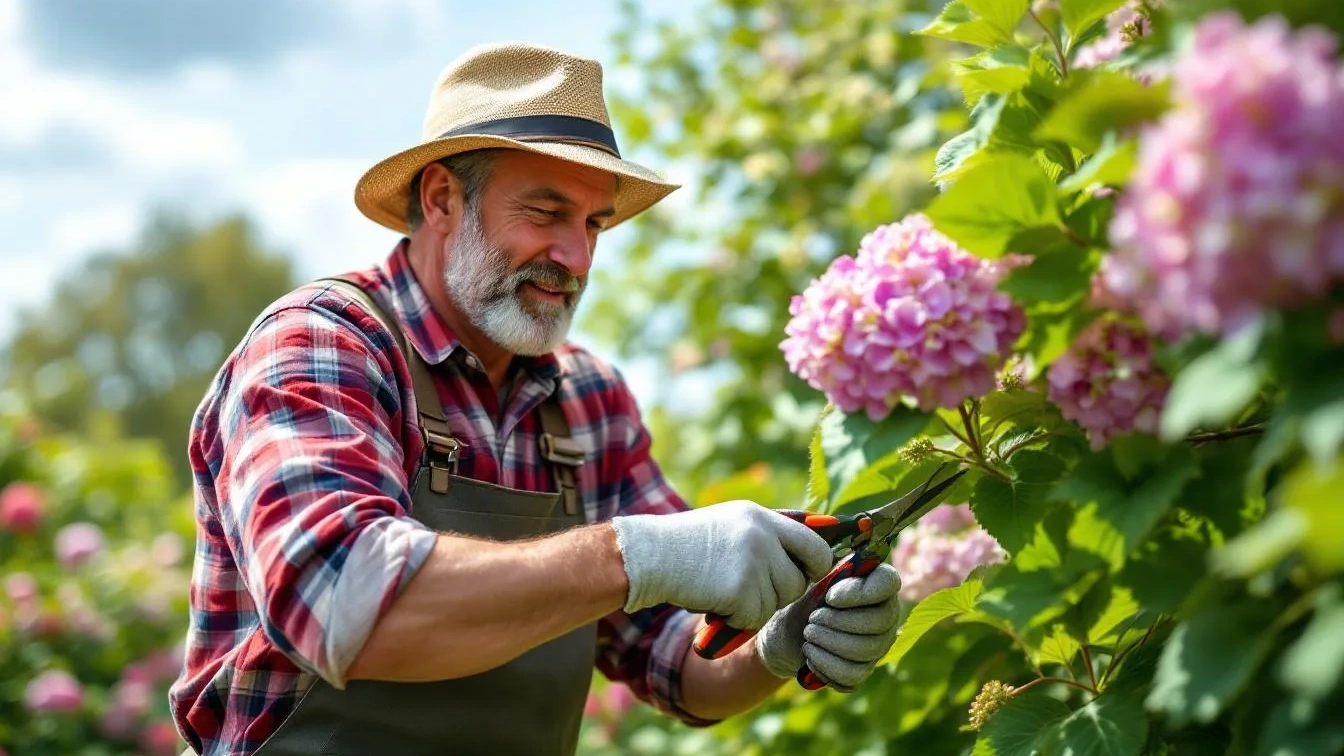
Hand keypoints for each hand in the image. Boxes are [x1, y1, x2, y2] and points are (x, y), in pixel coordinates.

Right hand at [610, 501, 834, 629]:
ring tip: (724, 590)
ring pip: (778, 602)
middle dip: (783, 592)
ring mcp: (753, 562)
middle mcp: (763, 536)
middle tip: (754, 591)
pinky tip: (716, 602)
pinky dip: (737, 618)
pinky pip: (756, 618)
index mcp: (762, 517)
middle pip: (799, 579)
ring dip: (755, 606)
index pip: (814, 544)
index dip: (816, 564)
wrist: (651, 556)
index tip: (807, 574)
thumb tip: (811, 554)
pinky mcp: (741, 590)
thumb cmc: (688, 545)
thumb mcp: (731, 523)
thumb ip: (767, 535)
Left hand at [755, 562, 903, 691]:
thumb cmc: (806, 597)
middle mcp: (886, 615)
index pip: (888, 582)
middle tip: (812, 618)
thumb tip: (845, 568)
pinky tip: (810, 653)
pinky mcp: (862, 671)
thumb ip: (831, 567)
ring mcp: (877, 646)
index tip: (830, 597)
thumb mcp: (814, 576)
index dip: (860, 592)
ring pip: (865, 650)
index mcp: (877, 584)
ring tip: (808, 633)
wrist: (787, 631)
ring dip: (829, 642)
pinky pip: (852, 675)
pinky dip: (825, 665)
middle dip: (838, 621)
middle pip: (878, 622)